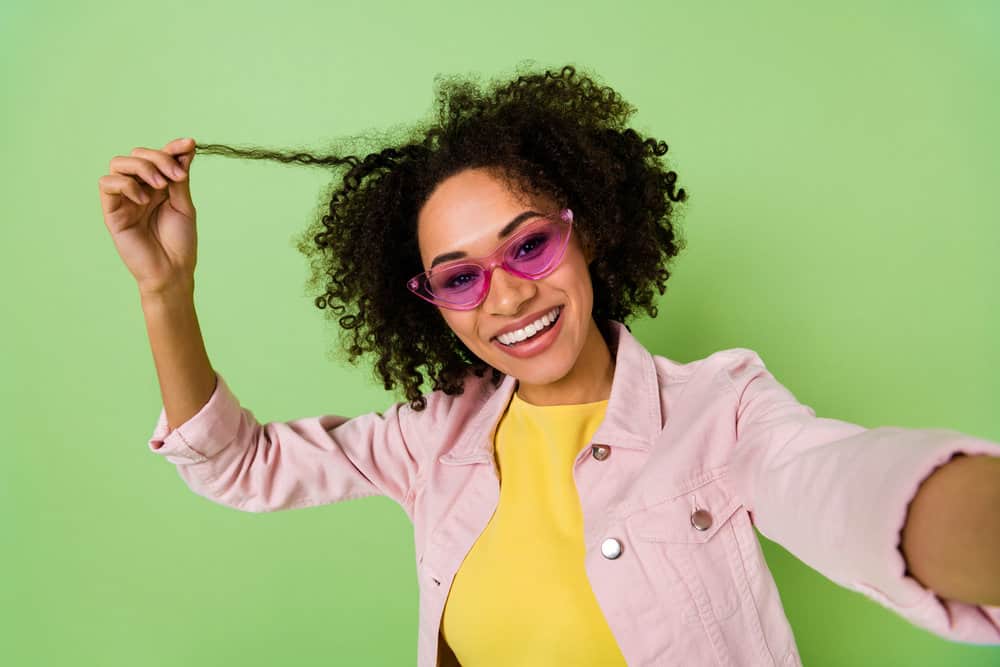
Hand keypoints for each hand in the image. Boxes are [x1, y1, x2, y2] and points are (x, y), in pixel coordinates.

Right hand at [98, 137, 197, 294]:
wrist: (172, 271)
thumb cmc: (180, 243)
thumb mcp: (184, 204)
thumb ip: (179, 177)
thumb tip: (186, 147)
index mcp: (159, 186)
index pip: (159, 157)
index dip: (172, 147)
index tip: (190, 144)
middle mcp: (140, 189)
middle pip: (138, 154)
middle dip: (159, 158)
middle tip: (177, 177)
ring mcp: (124, 199)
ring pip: (119, 163)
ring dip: (142, 167)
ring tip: (161, 186)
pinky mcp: (111, 211)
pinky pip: (107, 184)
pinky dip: (126, 185)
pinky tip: (144, 200)